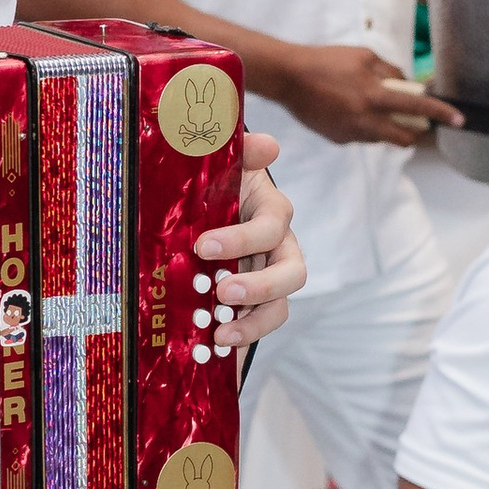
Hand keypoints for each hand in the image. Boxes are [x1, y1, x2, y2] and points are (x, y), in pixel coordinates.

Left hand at [194, 133, 303, 351]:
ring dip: (254, 322)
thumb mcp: (220, 163)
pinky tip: (217, 343)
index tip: (203, 246)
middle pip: (292, 272)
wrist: (197, 204)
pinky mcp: (254, 303)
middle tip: (221, 291)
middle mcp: (278, 247)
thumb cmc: (211, 183)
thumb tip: (268, 145)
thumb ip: (240, 151)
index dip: (243, 238)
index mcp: (271, 211)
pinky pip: (260, 324)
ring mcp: (268, 278)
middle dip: (260, 285)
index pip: (273, 224)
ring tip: (220, 332)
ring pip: (280, 305)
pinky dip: (244, 335)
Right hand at [276, 43, 461, 146]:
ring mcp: (351, 133)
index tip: (460, 120)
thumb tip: (407, 85)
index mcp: (375, 96)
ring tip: (368, 105)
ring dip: (386, 126)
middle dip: (413, 132)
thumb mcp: (365, 57)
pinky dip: (364, 126)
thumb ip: (390, 72)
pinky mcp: (338, 139)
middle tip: (412, 120)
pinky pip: (361, 136)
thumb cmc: (327, 61)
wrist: (289, 78)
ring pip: (382, 138)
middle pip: (404, 139)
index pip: (417, 108)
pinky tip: (348, 109)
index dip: (441, 114)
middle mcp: (366, 120)